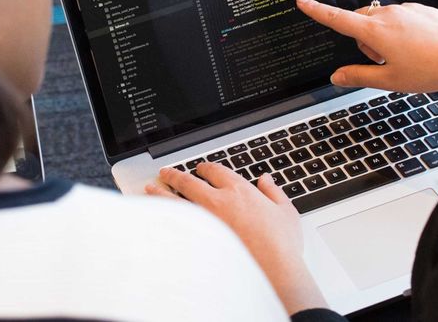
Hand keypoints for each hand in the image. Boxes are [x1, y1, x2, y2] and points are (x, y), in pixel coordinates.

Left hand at [146, 163, 326, 314]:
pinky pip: (175, 223)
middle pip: (189, 181)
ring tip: (151, 189)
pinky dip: (164, 217)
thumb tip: (266, 180)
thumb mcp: (286, 212)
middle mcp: (217, 201)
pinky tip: (157, 216)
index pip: (215, 171)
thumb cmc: (280, 244)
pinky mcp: (197, 239)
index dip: (205, 168)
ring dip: (161, 192)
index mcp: (239, 190)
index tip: (201, 169)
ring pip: (175, 200)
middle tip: (166, 173)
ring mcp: (204, 221)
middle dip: (175, 175)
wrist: (272, 269)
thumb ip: (274, 192)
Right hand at [295, 0, 437, 109]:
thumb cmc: (431, 70)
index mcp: (375, 32)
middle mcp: (388, 15)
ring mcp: (405, 10)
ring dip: (382, 37)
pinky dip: (401, 31)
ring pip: (380, 20)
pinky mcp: (420, 9)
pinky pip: (400, 17)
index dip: (316, 11)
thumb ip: (358, 76)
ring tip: (406, 57)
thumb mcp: (390, 81)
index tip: (301, 1)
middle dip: (363, 40)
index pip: (337, 19)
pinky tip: (419, 48)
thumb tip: (337, 76)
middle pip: (360, 22)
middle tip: (383, 62)